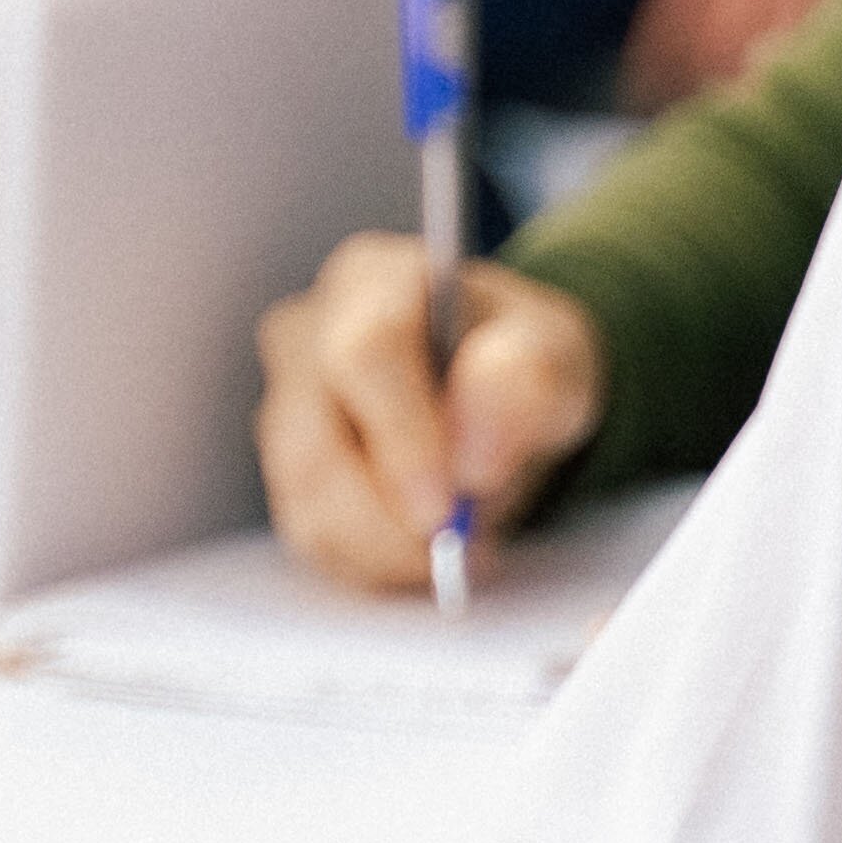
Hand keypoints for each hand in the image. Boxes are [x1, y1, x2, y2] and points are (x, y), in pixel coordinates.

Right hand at [249, 239, 602, 593]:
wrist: (502, 392)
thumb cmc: (523, 360)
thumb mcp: (556, 354)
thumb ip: (526, 382)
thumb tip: (472, 458)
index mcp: (374, 280)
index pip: (365, 352)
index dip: (403, 436)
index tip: (449, 503)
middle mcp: (308, 333)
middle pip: (316, 444)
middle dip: (393, 517)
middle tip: (465, 545)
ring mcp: (285, 404)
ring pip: (309, 502)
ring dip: (390, 548)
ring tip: (463, 543)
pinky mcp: (286, 469)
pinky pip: (314, 536)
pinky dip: (375, 562)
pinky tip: (425, 547)